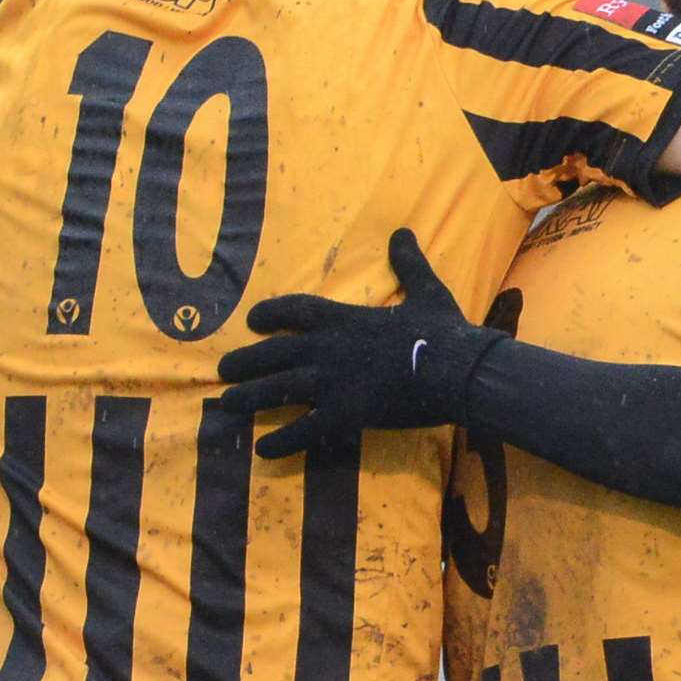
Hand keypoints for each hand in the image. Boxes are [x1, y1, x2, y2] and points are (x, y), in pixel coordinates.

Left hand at [217, 230, 505, 457]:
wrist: (456, 369)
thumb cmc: (444, 330)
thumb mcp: (426, 290)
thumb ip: (408, 264)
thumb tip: (402, 231)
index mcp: (345, 318)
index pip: (296, 310)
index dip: (270, 313)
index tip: (252, 321)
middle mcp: (329, 348)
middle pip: (274, 353)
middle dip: (246, 361)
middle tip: (224, 370)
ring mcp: (332, 382)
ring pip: (277, 390)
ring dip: (249, 398)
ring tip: (227, 405)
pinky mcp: (344, 413)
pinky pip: (303, 429)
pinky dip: (280, 441)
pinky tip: (262, 449)